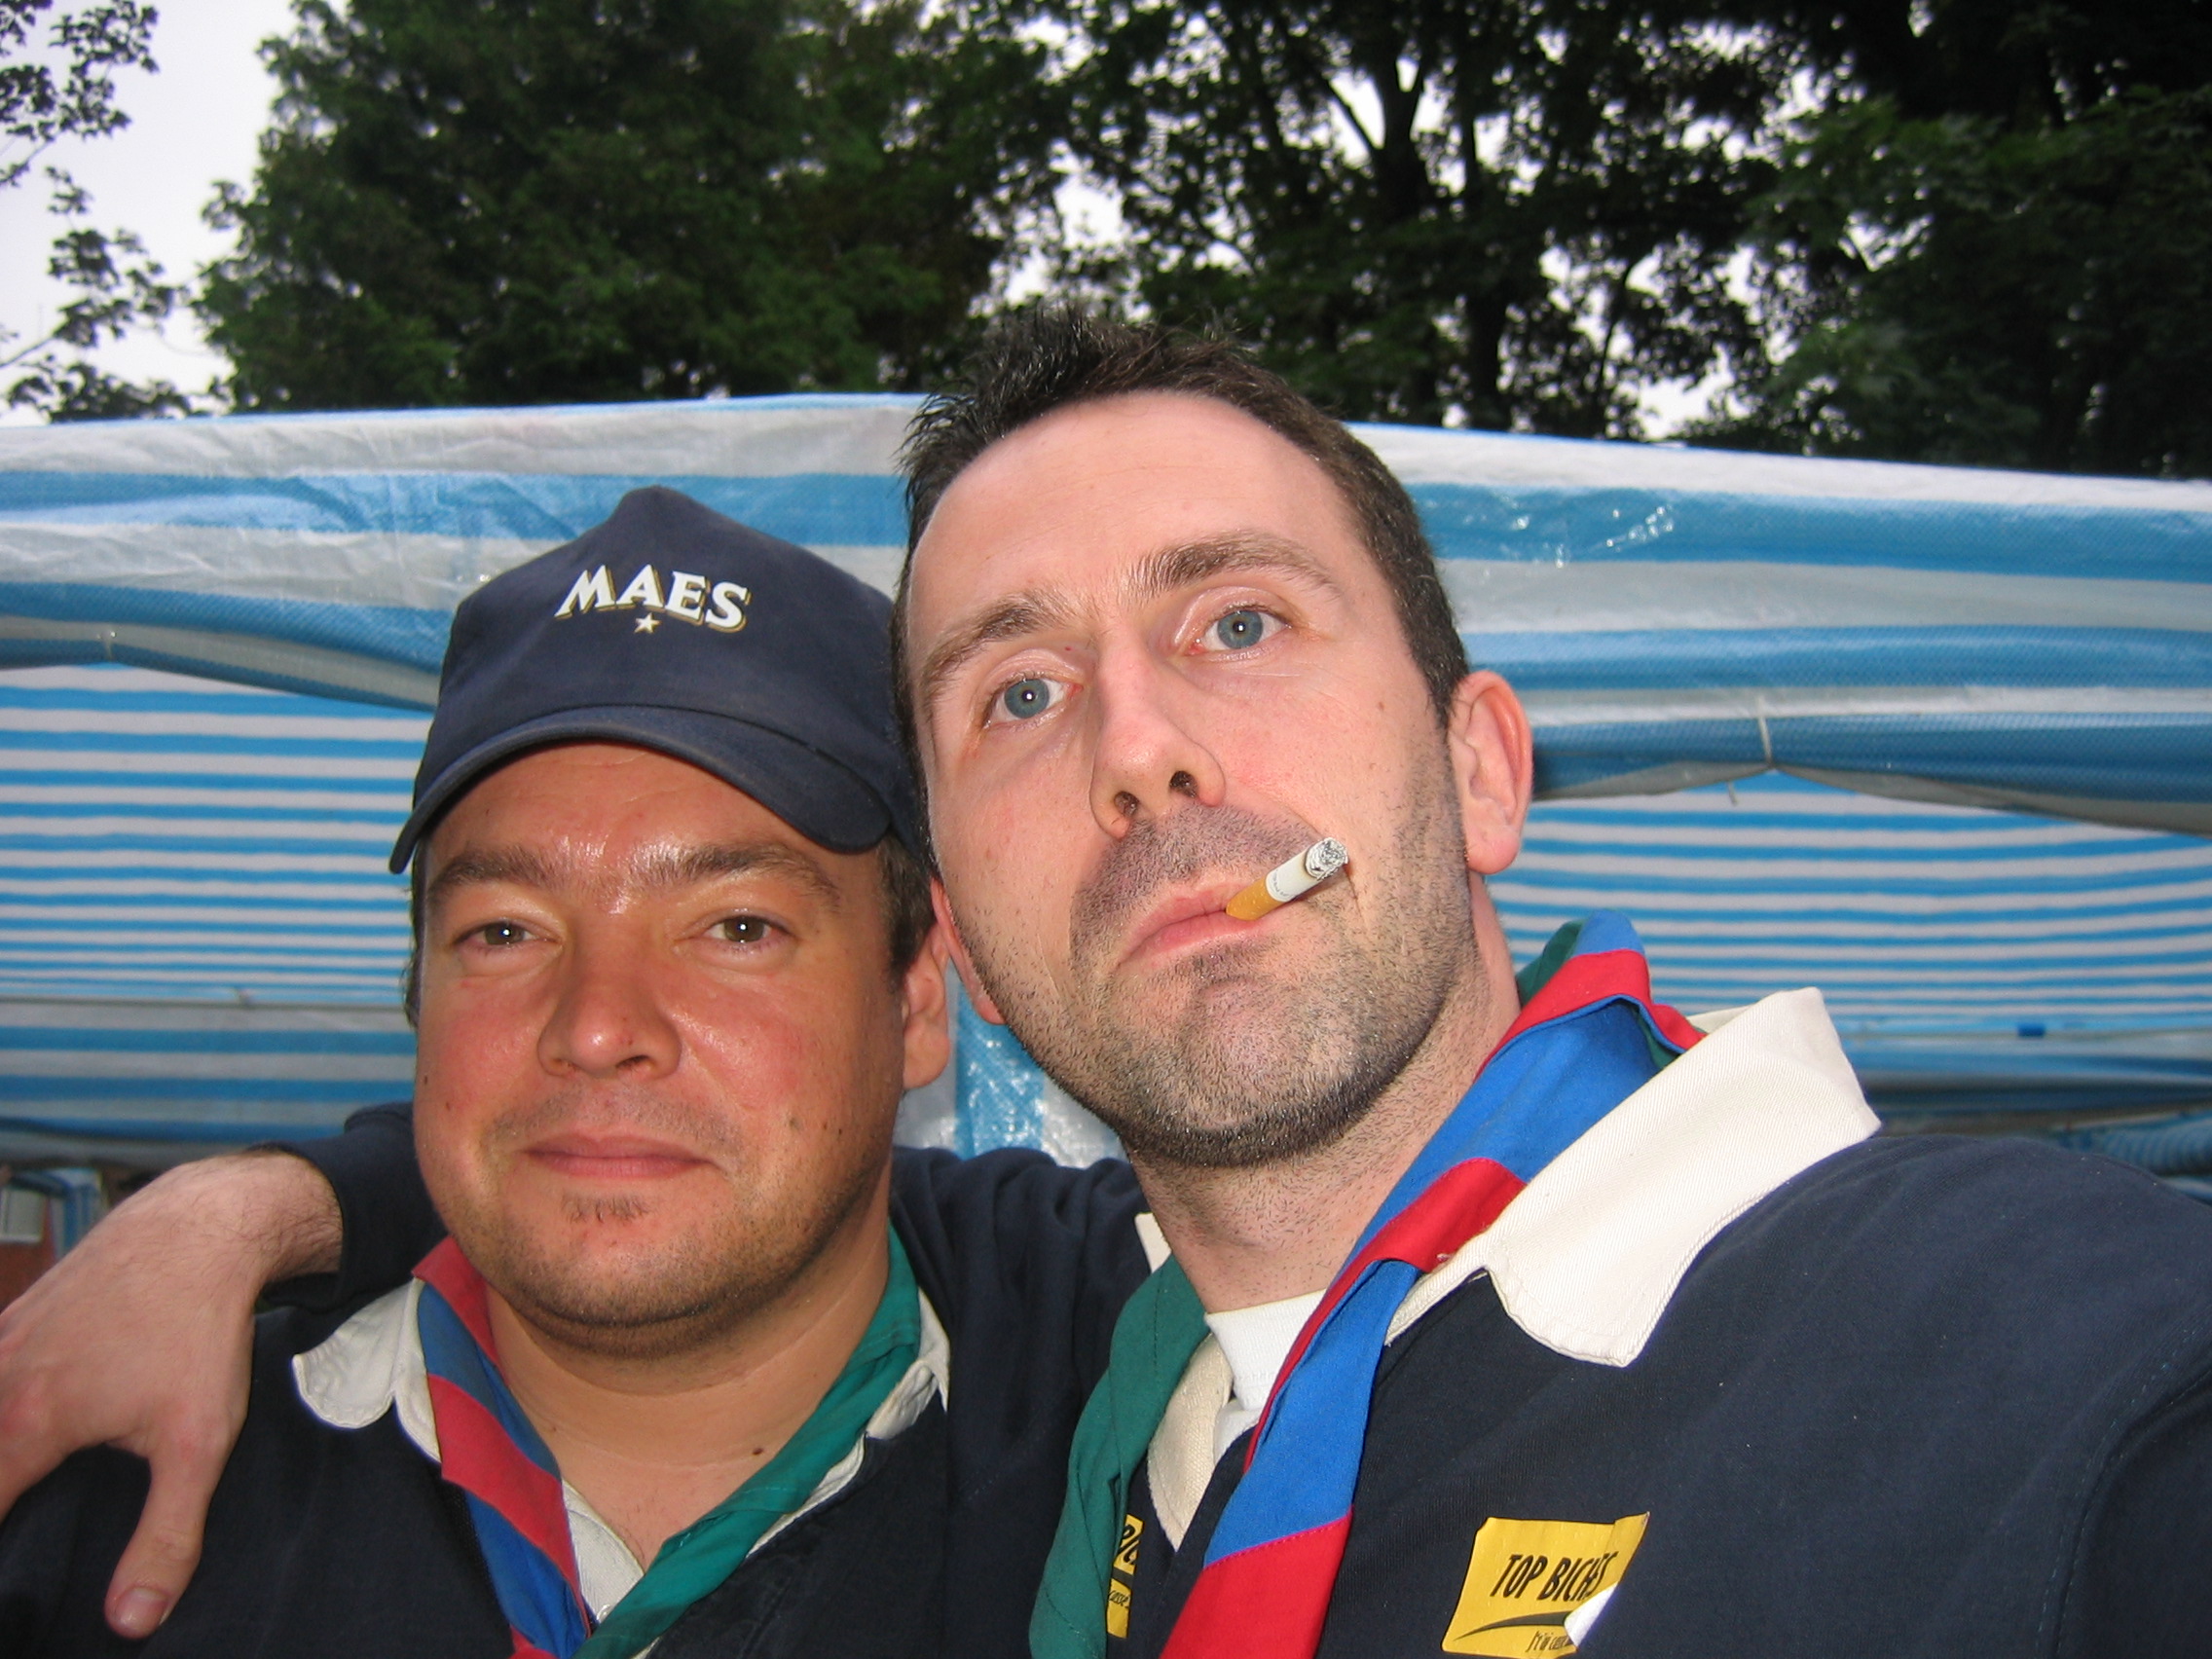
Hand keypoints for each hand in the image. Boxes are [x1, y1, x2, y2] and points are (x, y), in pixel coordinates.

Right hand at [0, 1150, 341, 1637]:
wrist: (199, 1228)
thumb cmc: (199, 1331)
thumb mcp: (196, 1444)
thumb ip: (165, 1537)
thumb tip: (131, 1620)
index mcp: (23, 1426)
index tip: (17, 1569)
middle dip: (4, 1492)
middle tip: (28, 1516)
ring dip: (4, 1450)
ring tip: (28, 1480)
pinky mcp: (15, 1319)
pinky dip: (6, 1409)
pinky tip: (33, 1424)